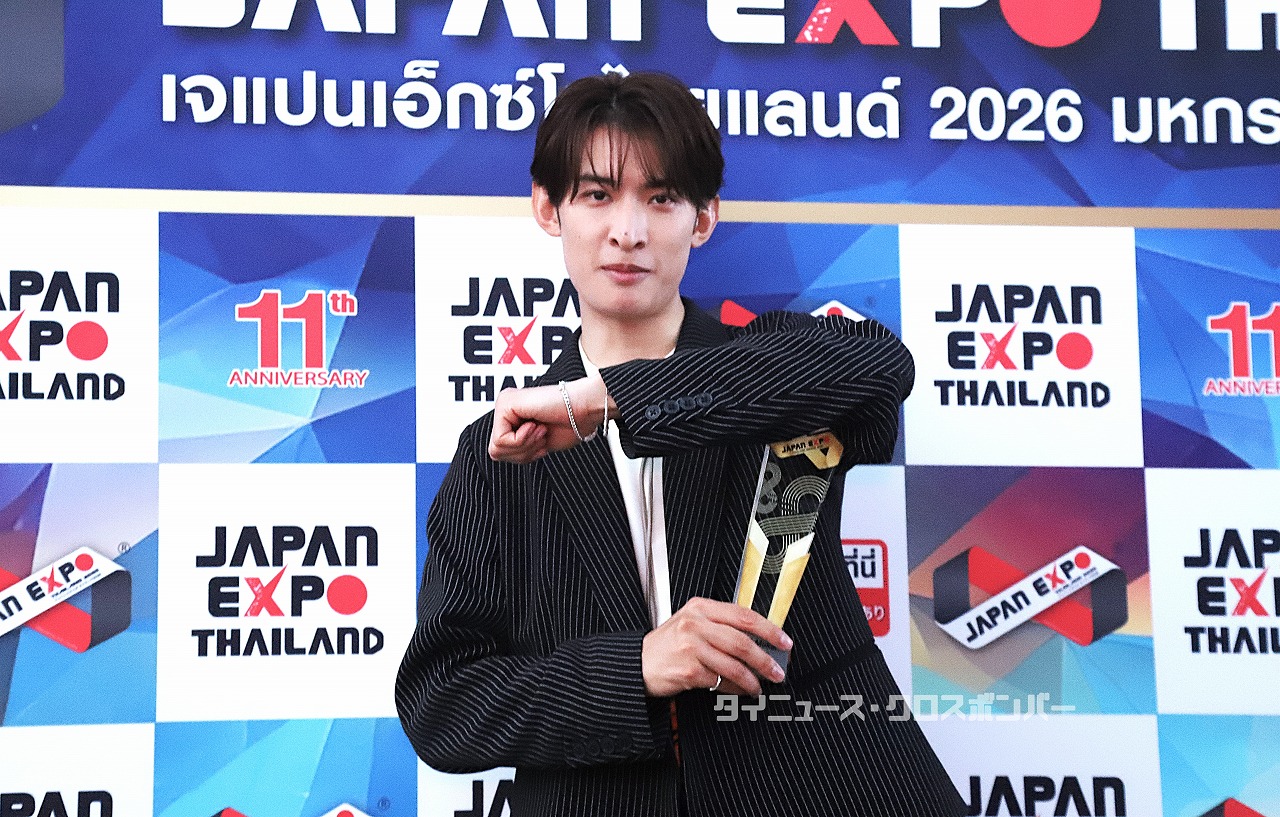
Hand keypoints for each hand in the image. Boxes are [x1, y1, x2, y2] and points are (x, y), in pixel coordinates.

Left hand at [488, 374, 612, 462]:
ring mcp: (504, 404)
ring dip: (525, 445)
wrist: (584, 410)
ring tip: (541, 429)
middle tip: (542, 434)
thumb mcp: (536, 446)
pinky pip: (501, 440)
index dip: (524, 455)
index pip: (499, 453)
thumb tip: (495, 455)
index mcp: (510, 418)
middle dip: (523, 452)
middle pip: (496, 453)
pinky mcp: (505, 403)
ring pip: (496, 448)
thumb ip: (515, 449)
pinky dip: (523, 439)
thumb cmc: (569, 424)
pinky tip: (537, 424)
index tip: (542, 440)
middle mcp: (504, 409)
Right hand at [641, 597, 791, 697]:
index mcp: (701, 607)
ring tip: (759, 685)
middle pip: (742, 641)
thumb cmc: (667, 645)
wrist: (638, 663)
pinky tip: (739, 690)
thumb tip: (759, 640)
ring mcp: (691, 647)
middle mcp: (696, 624)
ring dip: (752, 679)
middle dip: (765, 659)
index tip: (784, 641)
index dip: (769, 629)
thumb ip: (720, 625)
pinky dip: (734, 689)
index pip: (743, 615)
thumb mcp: (691, 623)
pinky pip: (720, 682)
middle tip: (777, 670)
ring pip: (734, 664)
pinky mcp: (688, 671)